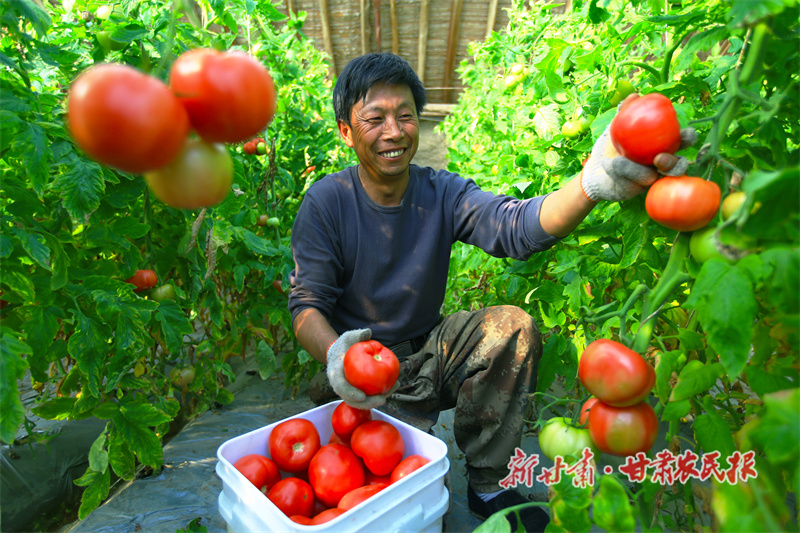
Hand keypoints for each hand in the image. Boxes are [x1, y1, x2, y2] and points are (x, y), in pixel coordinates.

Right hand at [326, 328, 396, 408]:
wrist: (341, 353)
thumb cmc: (344, 345)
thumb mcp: (349, 337)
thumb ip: (357, 335)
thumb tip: (367, 333)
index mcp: (335, 374)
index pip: (341, 387)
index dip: (350, 394)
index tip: (362, 396)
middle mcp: (341, 386)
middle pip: (353, 401)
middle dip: (368, 403)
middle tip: (382, 399)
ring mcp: (350, 390)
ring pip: (363, 402)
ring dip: (378, 400)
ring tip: (392, 391)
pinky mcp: (359, 391)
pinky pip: (370, 395)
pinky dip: (382, 392)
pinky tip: (395, 385)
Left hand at [581, 96, 696, 202]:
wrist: (594, 169)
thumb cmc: (610, 146)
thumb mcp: (616, 127)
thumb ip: (626, 112)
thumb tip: (636, 95)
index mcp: (662, 147)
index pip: (682, 143)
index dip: (688, 139)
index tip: (685, 134)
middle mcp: (659, 166)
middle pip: (677, 167)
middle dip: (674, 164)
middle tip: (659, 158)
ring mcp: (648, 181)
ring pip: (652, 178)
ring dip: (637, 170)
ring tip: (621, 161)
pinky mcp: (634, 191)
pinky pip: (629, 184)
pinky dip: (618, 171)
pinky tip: (610, 163)